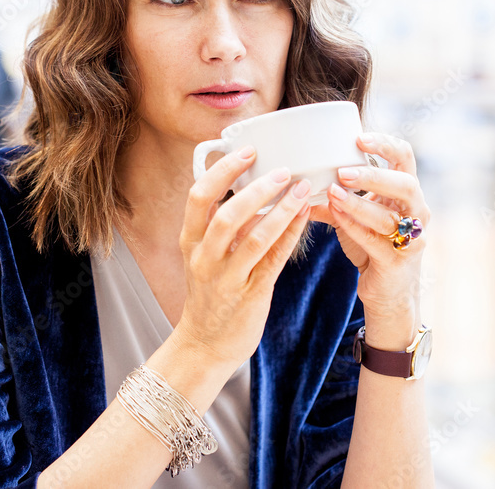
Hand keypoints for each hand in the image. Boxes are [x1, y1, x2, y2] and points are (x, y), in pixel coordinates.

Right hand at [175, 145, 311, 368]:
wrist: (204, 344)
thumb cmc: (211, 294)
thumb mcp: (205, 256)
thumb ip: (224, 226)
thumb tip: (255, 189)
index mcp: (191, 240)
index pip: (199, 196)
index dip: (223, 169)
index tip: (247, 151)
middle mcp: (204, 257)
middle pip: (226, 214)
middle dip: (257, 189)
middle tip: (284, 170)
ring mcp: (226, 278)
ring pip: (253, 237)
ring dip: (280, 210)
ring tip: (302, 189)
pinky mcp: (249, 295)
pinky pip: (272, 260)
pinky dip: (290, 234)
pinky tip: (304, 218)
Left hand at [309, 133, 430, 349]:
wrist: (387, 291)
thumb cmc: (371, 245)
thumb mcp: (353, 216)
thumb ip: (331, 197)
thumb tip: (293, 179)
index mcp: (407, 192)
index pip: (405, 157)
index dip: (385, 144)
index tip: (359, 138)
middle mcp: (416, 211)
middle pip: (405, 184)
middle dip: (374, 176)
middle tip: (343, 170)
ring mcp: (412, 238)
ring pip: (391, 217)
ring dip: (359, 203)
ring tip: (332, 193)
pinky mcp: (398, 261)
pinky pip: (378, 242)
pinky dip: (356, 228)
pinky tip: (336, 217)